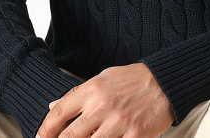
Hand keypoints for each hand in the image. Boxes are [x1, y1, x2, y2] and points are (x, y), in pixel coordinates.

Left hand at [36, 63, 173, 137]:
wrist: (164, 83)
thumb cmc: (133, 79)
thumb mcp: (104, 78)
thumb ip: (79, 93)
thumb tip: (54, 107)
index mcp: (93, 88)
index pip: (60, 111)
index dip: (45, 129)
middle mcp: (102, 105)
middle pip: (69, 136)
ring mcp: (118, 122)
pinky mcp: (133, 136)